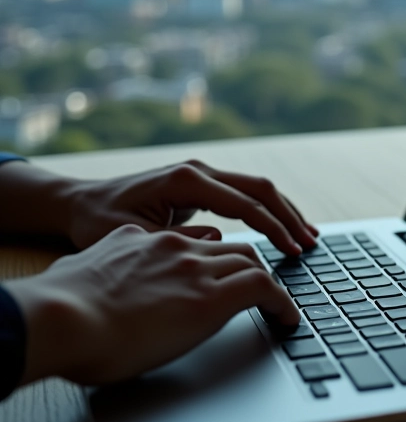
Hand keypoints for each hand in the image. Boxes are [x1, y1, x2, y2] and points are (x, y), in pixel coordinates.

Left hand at [0, 159, 316, 255]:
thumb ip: (176, 243)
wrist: (79, 202)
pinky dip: (267, 210)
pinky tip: (281, 227)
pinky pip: (244, 194)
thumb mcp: (134, 237)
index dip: (272, 228)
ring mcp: (202, 174)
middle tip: (311, 242)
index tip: (292, 250)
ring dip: (284, 210)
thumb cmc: (100, 221)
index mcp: (187, 181)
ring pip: (257, 187)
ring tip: (308, 235)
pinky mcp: (201, 184)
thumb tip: (218, 243)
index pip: (245, 204)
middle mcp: (199, 171)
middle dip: (289, 215)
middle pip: (260, 187)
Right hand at [5, 224, 300, 385]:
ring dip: (270, 279)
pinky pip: (263, 287)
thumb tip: (104, 275)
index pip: (198, 242)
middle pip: (233, 247)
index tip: (227, 269)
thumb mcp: (85, 269)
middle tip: (267, 282)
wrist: (59, 319)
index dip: (218, 257)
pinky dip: (281, 301)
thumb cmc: (59, 307)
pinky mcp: (211, 297)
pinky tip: (288, 317)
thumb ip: (109, 262)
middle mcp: (175, 247)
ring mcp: (195, 267)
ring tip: (281, 301)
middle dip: (254, 263)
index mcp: (146, 241)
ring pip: (251, 261)